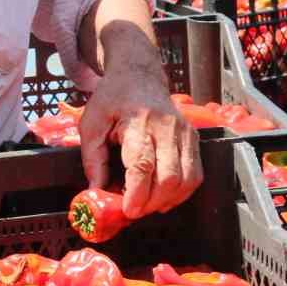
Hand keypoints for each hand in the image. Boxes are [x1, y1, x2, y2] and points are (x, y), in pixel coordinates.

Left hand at [76, 69, 202, 218]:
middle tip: (133, 209)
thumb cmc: (112, 99)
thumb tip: (96, 192)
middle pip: (168, 177)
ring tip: (147, 203)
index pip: (143, 164)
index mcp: (137, 122)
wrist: (139, 75)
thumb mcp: (91, 124)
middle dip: (151, 202)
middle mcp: (166, 127)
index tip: (127, 210)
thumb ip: (92, 159)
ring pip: (186, 180)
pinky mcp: (194, 138)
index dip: (136, 194)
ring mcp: (184, 133)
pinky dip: (181, 192)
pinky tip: (163, 195)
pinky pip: (195, 175)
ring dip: (167, 200)